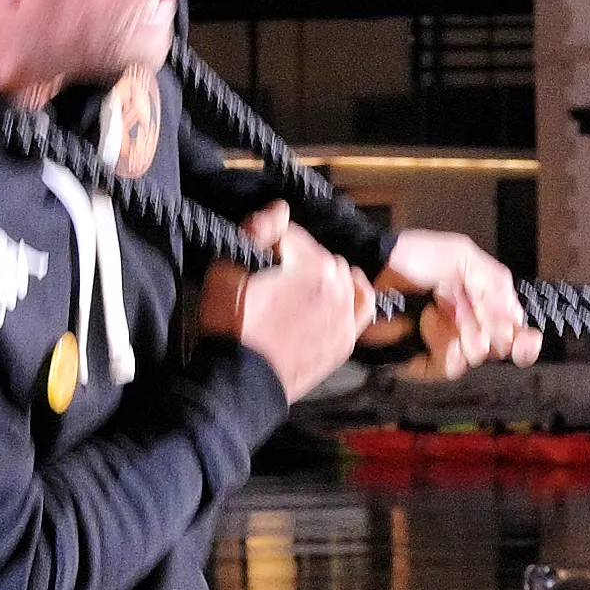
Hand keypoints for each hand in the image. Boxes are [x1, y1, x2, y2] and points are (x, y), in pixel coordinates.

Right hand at [227, 215, 375, 396]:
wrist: (241, 381)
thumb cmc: (230, 327)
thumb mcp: (226, 271)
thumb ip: (255, 231)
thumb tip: (279, 208)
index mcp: (311, 266)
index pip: (292, 235)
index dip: (270, 240)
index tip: (256, 254)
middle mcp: (338, 287)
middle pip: (320, 255)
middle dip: (298, 257)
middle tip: (273, 274)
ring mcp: (346, 316)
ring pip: (343, 277)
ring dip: (324, 274)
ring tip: (300, 286)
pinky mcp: (346, 340)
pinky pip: (363, 306)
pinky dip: (354, 294)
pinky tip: (342, 292)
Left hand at [380, 229, 535, 379]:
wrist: (376, 267)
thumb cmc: (414, 257)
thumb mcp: (463, 257)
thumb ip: (495, 284)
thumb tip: (518, 318)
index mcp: (483, 305)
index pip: (515, 332)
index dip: (525, 341)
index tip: (526, 340)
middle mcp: (469, 328)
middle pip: (499, 347)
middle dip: (487, 325)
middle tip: (465, 304)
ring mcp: (447, 346)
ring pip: (475, 356)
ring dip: (462, 332)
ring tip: (441, 310)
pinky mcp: (425, 361)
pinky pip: (449, 367)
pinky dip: (445, 347)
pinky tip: (429, 326)